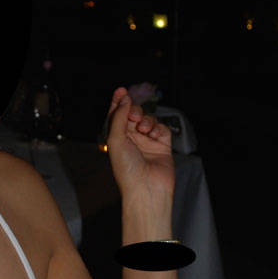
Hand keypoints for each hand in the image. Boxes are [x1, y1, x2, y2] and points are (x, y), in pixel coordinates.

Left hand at [105, 87, 174, 201]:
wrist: (146, 187)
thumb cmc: (127, 169)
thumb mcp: (115, 139)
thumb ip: (119, 117)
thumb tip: (124, 99)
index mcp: (117, 139)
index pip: (117, 116)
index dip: (118, 102)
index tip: (121, 90)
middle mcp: (131, 140)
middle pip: (132, 115)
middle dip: (134, 111)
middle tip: (134, 117)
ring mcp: (147, 142)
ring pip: (148, 119)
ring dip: (146, 120)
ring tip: (144, 130)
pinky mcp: (162, 145)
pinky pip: (161, 128)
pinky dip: (157, 128)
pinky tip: (153, 136)